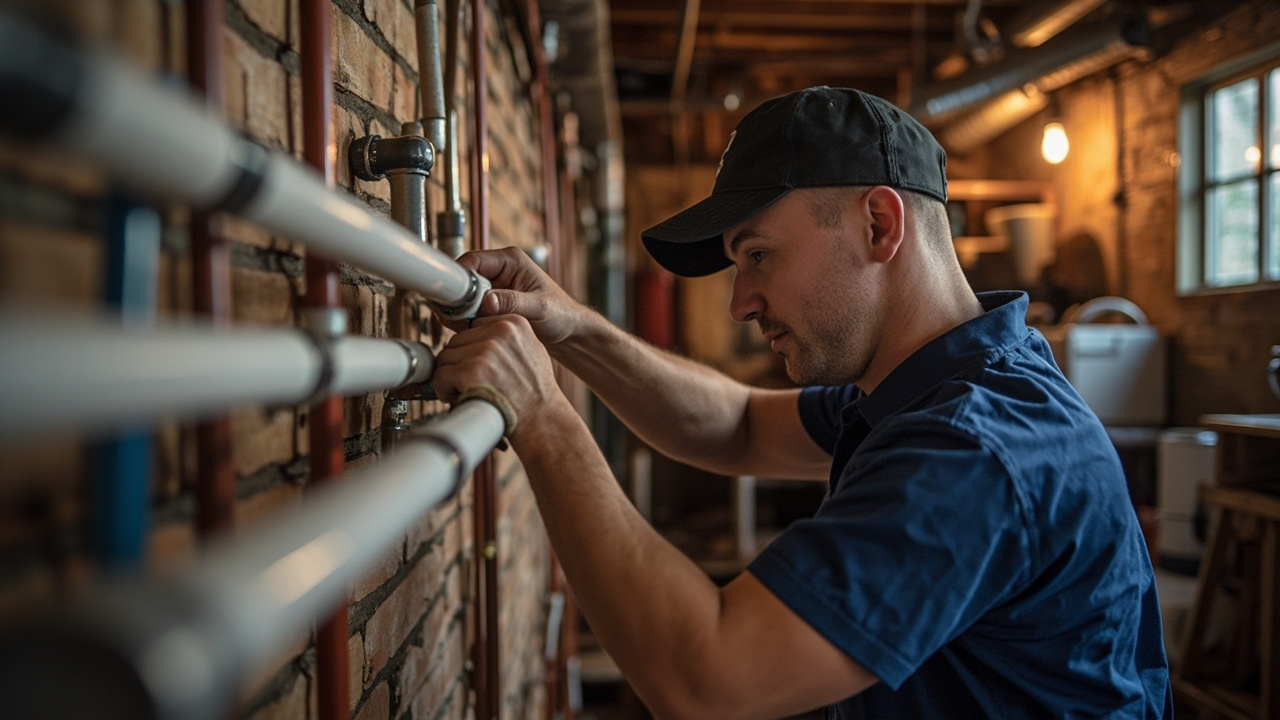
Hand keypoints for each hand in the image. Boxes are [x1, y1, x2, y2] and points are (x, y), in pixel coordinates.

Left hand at [429, 313, 571, 443]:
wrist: (541, 419)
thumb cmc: (536, 393)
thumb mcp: (531, 351)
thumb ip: (507, 339)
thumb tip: (477, 337)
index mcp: (515, 323)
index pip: (474, 327)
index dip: (472, 350)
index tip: (478, 367)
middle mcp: (500, 331)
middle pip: (456, 341)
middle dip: (459, 363)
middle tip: (472, 383)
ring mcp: (486, 350)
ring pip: (445, 357)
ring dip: (451, 377)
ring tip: (469, 391)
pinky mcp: (471, 370)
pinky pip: (440, 376)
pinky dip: (444, 390)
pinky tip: (460, 398)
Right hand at [453, 247, 582, 344]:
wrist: (568, 332)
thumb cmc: (562, 315)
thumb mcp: (540, 308)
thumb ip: (514, 303)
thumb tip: (487, 301)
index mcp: (510, 260)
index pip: (472, 261)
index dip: (458, 279)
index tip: (455, 302)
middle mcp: (499, 269)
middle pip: (463, 278)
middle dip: (458, 300)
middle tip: (459, 321)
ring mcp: (494, 286)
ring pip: (463, 295)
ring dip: (461, 312)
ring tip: (467, 329)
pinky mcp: (491, 302)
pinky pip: (469, 308)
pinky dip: (467, 320)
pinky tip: (474, 332)